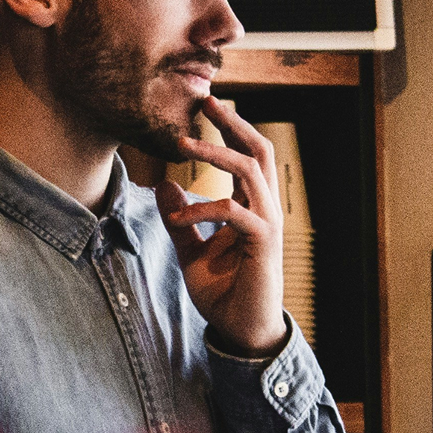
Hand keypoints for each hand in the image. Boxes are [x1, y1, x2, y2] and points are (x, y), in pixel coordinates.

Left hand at [155, 97, 289, 359]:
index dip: (230, 129)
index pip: (247, 156)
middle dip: (233, 123)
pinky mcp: (263, 244)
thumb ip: (180, 220)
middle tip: (206, 101)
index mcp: (252, 207)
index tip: (205, 107)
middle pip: (259, 151)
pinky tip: (179, 217)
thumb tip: (164, 186)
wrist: (242, 332)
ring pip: (251, 170)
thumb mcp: (192, 251)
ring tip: (183, 142)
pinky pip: (234, 213)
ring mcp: (268, 225)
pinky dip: (204, 209)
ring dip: (217, 152)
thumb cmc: (225, 293)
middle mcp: (265, 209)